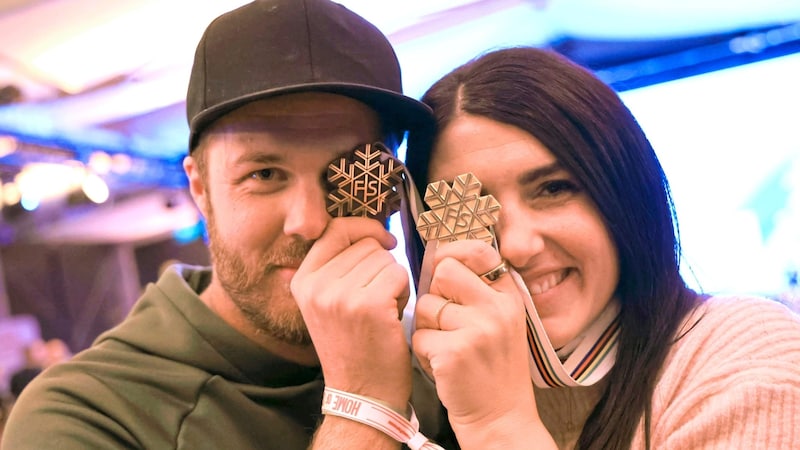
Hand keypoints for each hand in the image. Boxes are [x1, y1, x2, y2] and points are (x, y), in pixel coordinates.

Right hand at [291, 217, 411, 409]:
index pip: (334, 229)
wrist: (362, 395)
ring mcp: (340, 295)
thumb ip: (337, 267)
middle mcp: (316, 285)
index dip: (364, 228)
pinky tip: (393, 317)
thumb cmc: (355, 347)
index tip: (383, 240)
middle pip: (365, 243)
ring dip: (393, 280)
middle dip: (380, 266)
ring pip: (385, 259)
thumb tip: (369, 229)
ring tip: (382, 311)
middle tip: (376, 301)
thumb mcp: (328, 303)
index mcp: (303, 281)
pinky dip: (404, 292)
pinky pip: (398, 274)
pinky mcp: (368, 306)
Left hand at [412, 239, 539, 442]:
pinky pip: (419, 336)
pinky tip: (443, 366)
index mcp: (509, 296)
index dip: (452, 254)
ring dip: (426, 327)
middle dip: (434, 293)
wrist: (500, 418)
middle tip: (444, 320)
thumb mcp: (500, 322)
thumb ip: (478, 291)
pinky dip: (423, 352)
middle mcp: (497, 308)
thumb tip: (439, 259)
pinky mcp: (455, 352)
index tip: (443, 268)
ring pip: (425, 305)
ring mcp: (477, 330)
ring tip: (447, 347)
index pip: (478, 251)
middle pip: (443, 271)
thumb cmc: (492, 367)